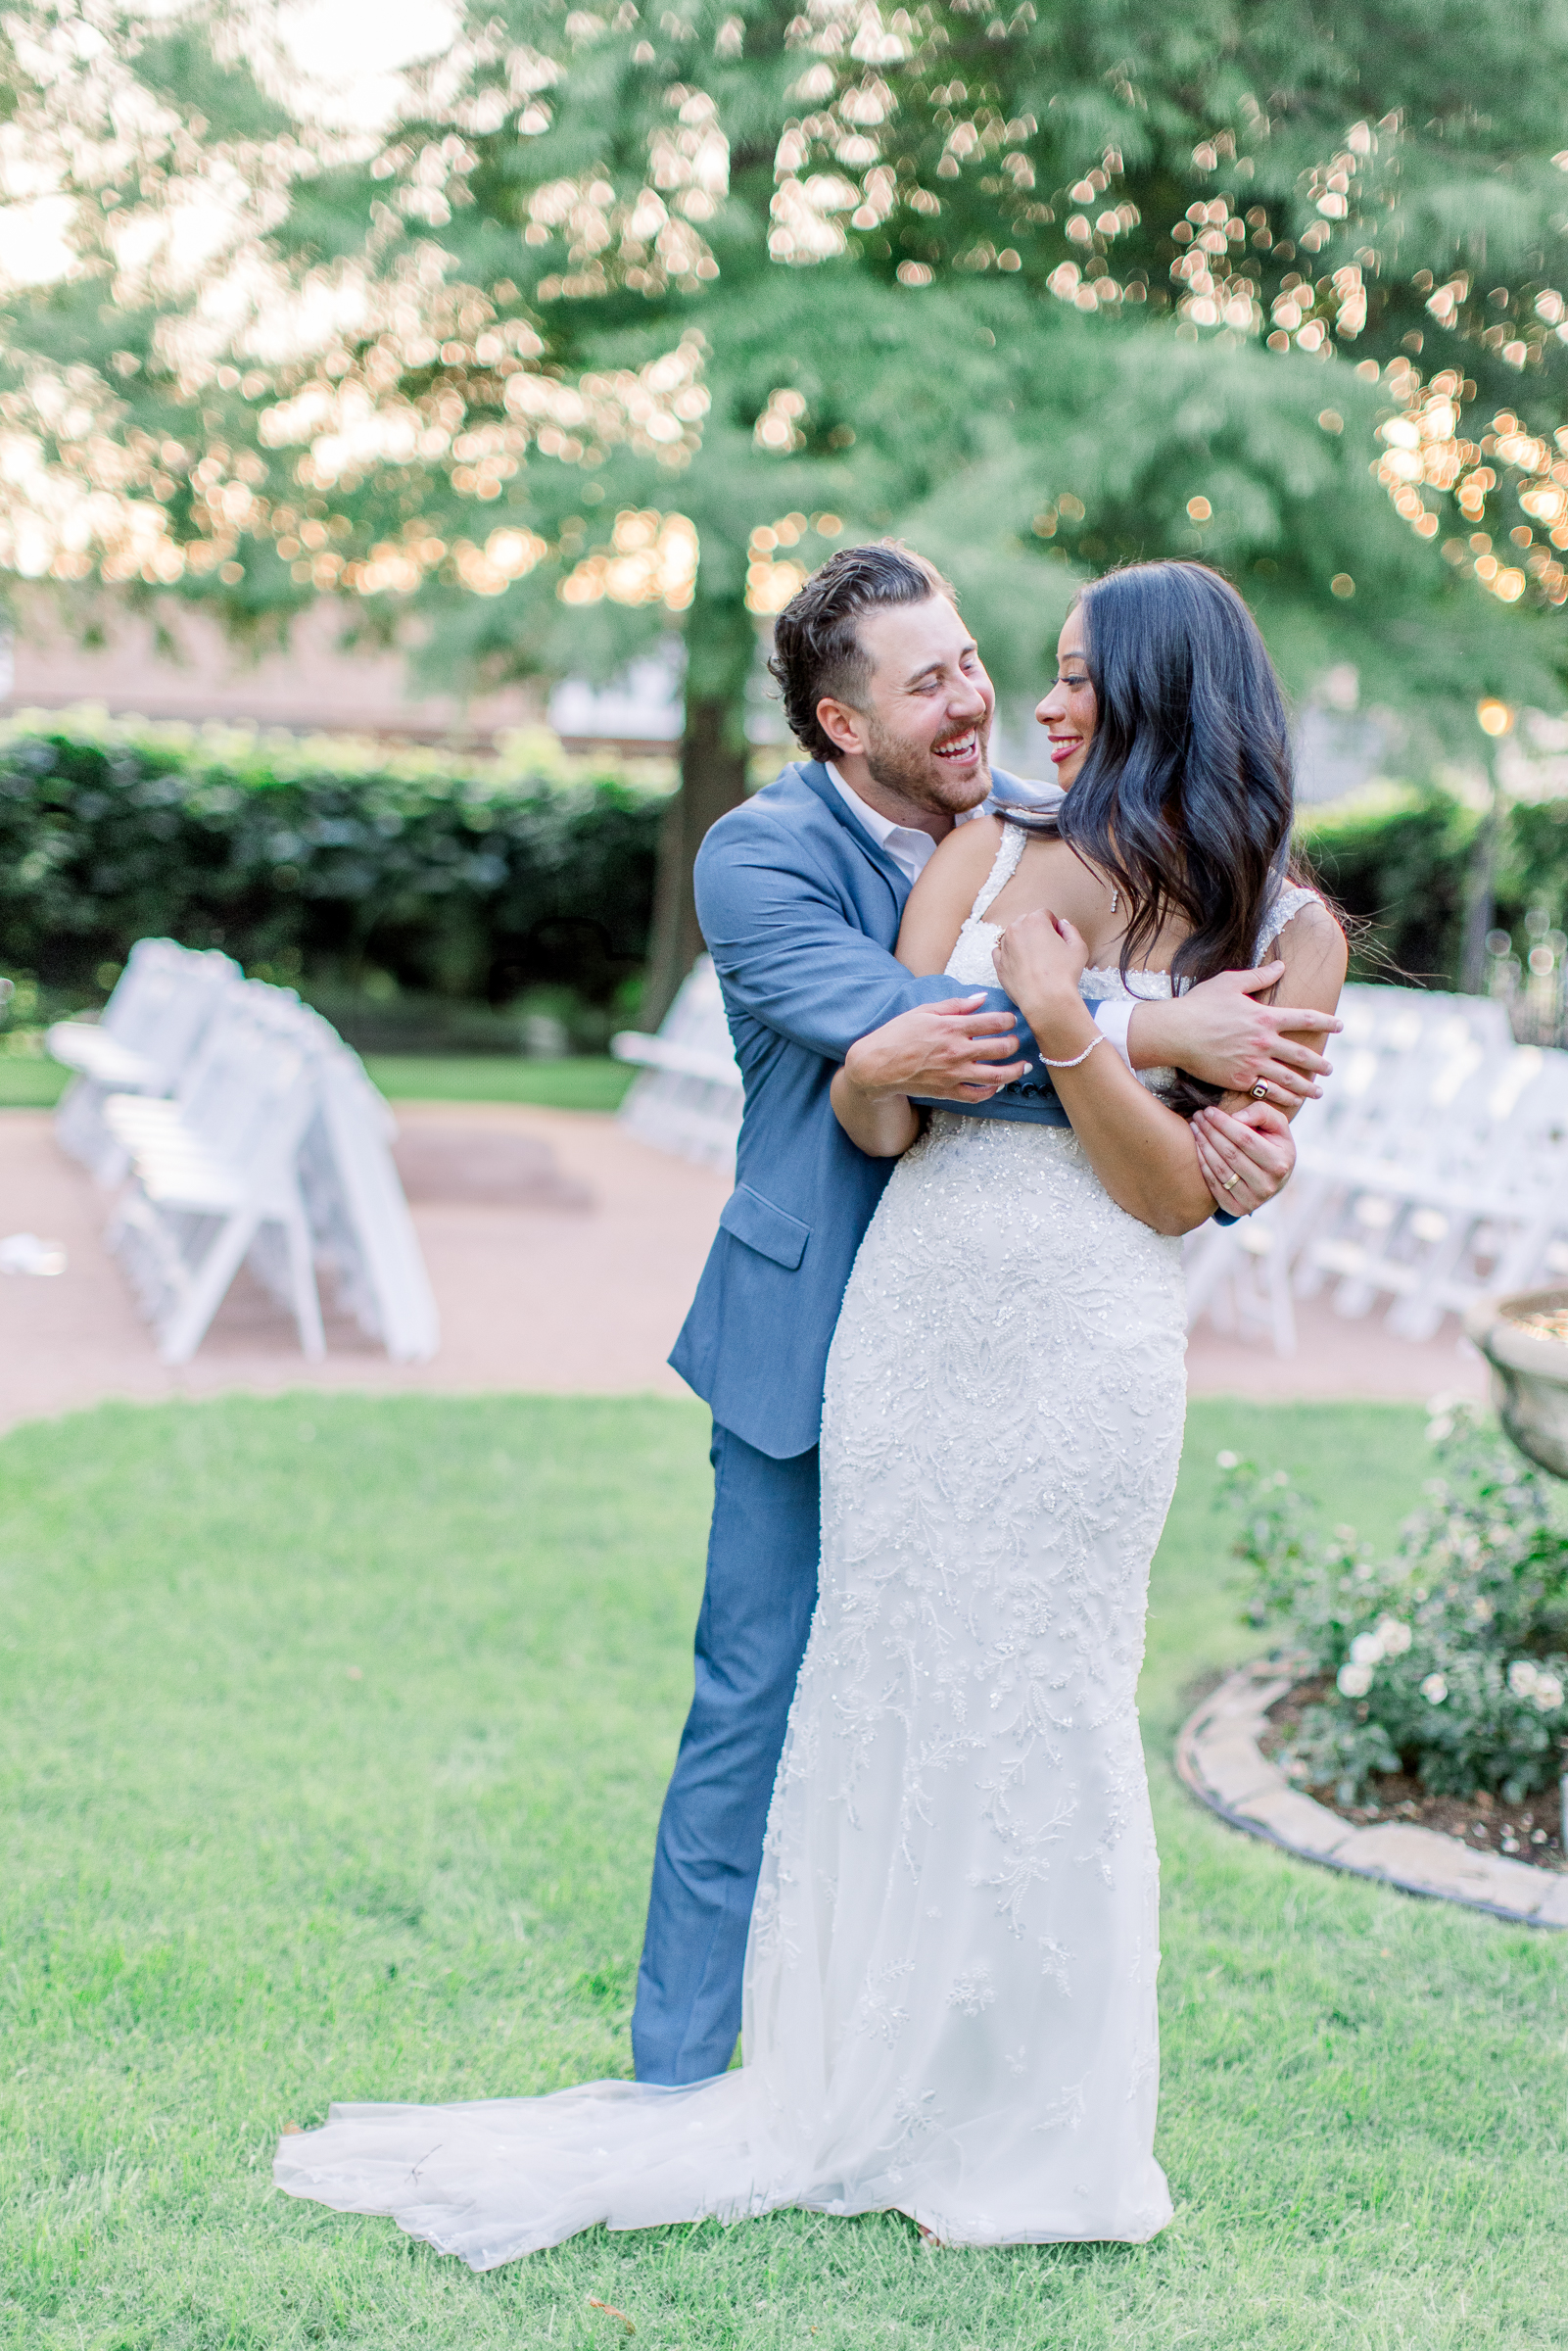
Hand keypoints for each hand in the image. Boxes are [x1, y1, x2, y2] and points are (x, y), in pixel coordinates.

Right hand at [844, 994, 1027, 1103]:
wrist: (876, 1066)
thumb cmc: (896, 1035)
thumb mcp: (924, 1011)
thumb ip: (955, 1005)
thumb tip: (980, 998)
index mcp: (951, 1027)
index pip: (993, 1022)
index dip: (1008, 1020)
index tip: (1010, 1020)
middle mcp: (957, 1051)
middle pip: (1000, 1048)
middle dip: (1013, 1043)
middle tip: (1015, 1041)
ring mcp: (954, 1074)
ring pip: (996, 1075)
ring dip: (1014, 1071)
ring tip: (1022, 1066)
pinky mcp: (948, 1091)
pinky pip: (977, 1095)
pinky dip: (991, 1091)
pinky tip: (996, 1085)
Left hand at [991, 907, 1088, 1044]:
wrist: (1046, 1000)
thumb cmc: (1064, 974)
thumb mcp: (1078, 948)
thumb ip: (1070, 930)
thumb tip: (1062, 924)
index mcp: (1035, 921)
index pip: (1045, 914)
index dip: (1053, 926)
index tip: (1058, 939)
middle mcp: (1015, 929)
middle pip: (1026, 923)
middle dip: (1036, 932)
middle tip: (1047, 950)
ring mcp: (1004, 946)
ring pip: (1013, 937)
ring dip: (1022, 943)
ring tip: (1035, 961)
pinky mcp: (998, 963)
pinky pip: (1001, 952)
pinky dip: (1010, 955)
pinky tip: (1022, 965)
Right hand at [1146, 964, 1339, 1104]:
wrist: (1174, 1032)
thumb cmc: (1199, 1004)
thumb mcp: (1230, 982)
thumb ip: (1259, 976)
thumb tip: (1281, 965)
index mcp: (1265, 1016)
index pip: (1306, 1019)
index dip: (1327, 1022)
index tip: (1340, 1026)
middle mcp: (1263, 1041)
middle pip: (1302, 1054)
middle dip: (1319, 1063)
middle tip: (1329, 1069)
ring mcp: (1252, 1062)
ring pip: (1288, 1078)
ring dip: (1306, 1086)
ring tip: (1317, 1092)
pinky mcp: (1238, 1079)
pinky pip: (1266, 1090)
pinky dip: (1282, 1097)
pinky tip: (1291, 1101)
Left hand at [1190, 1099, 1295, 1214]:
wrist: (1275, 1178)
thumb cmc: (1273, 1143)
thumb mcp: (1277, 1125)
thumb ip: (1261, 1113)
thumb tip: (1236, 1118)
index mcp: (1280, 1162)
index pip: (1245, 1139)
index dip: (1224, 1123)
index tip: (1209, 1111)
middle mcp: (1268, 1184)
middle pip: (1230, 1154)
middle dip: (1210, 1132)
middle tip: (1197, 1117)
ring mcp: (1253, 1200)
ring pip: (1220, 1169)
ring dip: (1203, 1146)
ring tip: (1194, 1128)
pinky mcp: (1237, 1209)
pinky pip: (1214, 1185)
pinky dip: (1202, 1165)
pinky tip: (1196, 1148)